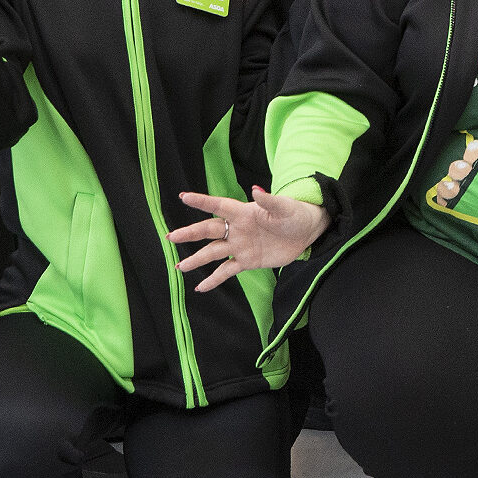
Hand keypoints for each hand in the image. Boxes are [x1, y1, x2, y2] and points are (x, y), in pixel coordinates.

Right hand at [170, 187, 329, 288]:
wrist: (306, 233)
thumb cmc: (295, 214)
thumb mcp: (284, 207)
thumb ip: (269, 200)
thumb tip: (256, 189)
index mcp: (243, 212)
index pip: (218, 205)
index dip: (202, 201)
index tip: (183, 197)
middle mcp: (237, 228)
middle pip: (209, 231)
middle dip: (190, 234)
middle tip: (171, 237)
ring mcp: (240, 246)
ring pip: (213, 253)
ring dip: (197, 259)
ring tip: (180, 267)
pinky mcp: (247, 261)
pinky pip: (227, 271)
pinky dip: (214, 279)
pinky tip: (200, 287)